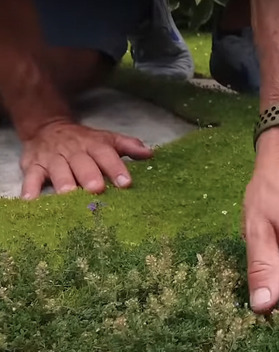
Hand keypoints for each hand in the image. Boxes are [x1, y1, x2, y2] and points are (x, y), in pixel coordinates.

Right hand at [19, 120, 152, 198]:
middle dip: (89, 175)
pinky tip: (31, 199)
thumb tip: (150, 153)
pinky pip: (31, 177)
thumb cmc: (85, 141)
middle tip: (97, 189)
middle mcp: (73, 151)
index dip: (116, 168)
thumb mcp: (107, 139)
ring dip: (63, 181)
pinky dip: (30, 188)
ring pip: (57, 169)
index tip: (126, 183)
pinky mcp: (33, 166)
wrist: (48, 127)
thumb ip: (129, 146)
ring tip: (68, 194)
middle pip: (82, 163)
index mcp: (94, 145)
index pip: (106, 154)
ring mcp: (52, 158)